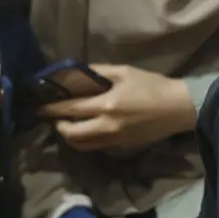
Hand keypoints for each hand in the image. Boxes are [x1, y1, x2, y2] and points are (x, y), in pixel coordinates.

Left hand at [40, 65, 195, 151]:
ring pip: (82, 145)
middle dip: (59, 126)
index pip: (71, 109)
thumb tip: (77, 71)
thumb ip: (99, 71)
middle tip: (55, 117)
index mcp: (106, 105)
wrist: (178, 107)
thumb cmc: (153, 85)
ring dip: (70, 137)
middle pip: (71, 134)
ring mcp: (114, 140)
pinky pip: (96, 146)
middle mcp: (106, 126)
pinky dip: (86, 140)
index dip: (52, 108)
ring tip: (69, 126)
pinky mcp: (122, 147)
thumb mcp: (126, 71)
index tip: (40, 107)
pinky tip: (89, 130)